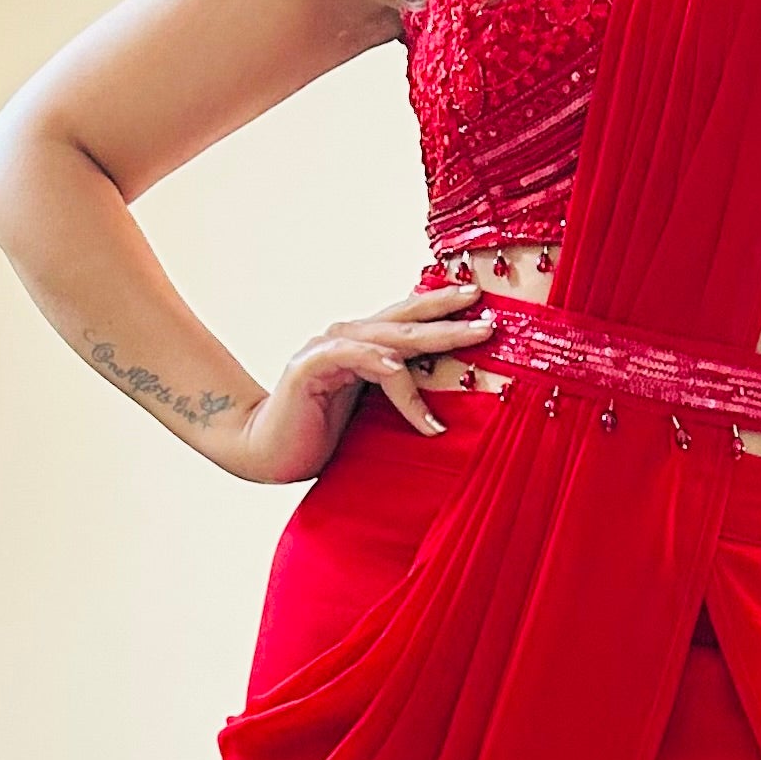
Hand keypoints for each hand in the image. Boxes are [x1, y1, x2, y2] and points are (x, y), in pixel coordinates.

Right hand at [208, 279, 495, 482]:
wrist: (271, 452)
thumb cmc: (320, 433)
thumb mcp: (371, 409)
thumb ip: (399, 392)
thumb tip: (451, 397)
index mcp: (361, 344)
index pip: (408, 319)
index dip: (443, 309)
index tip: (482, 306)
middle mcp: (345, 337)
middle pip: (406, 319)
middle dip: (450, 312)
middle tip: (489, 311)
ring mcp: (327, 348)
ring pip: (389, 335)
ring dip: (434, 335)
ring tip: (472, 338)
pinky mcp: (310, 367)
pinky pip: (353, 356)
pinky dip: (380, 362)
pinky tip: (400, 366)